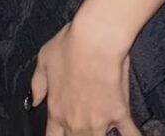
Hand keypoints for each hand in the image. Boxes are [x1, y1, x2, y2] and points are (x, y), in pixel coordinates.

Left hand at [27, 18, 141, 134]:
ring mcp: (98, 121)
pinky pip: (129, 134)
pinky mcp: (118, 114)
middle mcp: (75, 122)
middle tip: (85, 128)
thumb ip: (37, 84)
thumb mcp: (44, 58)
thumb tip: (34, 100)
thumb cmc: (70, 44)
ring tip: (105, 131)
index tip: (64, 133)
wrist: (95, 39)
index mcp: (56, 111)